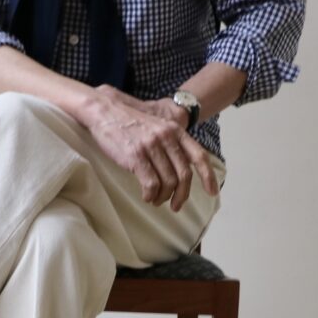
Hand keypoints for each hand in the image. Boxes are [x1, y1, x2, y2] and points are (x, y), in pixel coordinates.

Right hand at [85, 86, 217, 210]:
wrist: (105, 111)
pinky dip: (150, 195)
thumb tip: (179, 170)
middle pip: (184, 175)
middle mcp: (167, 137)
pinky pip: (151, 184)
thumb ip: (170, 143)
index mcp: (175, 131)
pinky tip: (146, 196)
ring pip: (168, 182)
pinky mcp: (136, 156)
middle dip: (182, 195)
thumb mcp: (156, 127)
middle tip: (175, 206)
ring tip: (155, 199)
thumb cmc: (129, 123)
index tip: (213, 192)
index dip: (208, 176)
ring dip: (162, 197)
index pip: (199, 156)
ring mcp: (152, 146)